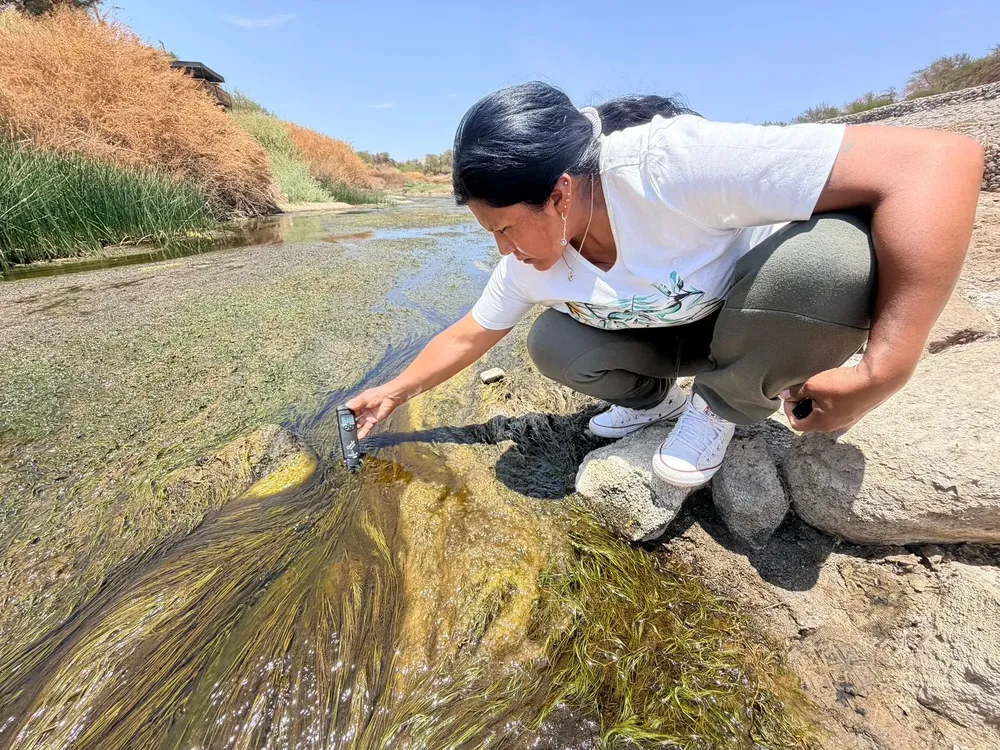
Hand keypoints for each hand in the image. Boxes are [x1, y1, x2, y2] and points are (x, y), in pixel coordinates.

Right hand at [345, 385, 404, 439]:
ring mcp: (367, 416)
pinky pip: (367, 428)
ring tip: (350, 434)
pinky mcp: (373, 420)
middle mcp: (362, 410)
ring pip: (359, 424)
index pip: (350, 410)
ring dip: (355, 429)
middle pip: (353, 417)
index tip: (341, 419)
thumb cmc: (377, 394)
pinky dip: (363, 432)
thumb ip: (355, 403)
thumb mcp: (364, 398)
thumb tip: (346, 406)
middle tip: (345, 428)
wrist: (389, 398)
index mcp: (358, 403)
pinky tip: (359, 436)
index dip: (346, 414)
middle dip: (349, 422)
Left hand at [781, 363, 905, 432]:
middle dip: (803, 405)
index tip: (791, 396)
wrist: (877, 380)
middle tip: (804, 390)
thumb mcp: (813, 385)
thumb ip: (796, 391)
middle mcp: (834, 426)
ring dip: (818, 402)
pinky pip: (839, 409)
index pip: (796, 424)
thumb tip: (785, 394)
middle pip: (811, 420)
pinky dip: (832, 400)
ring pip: (825, 414)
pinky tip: (835, 386)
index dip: (789, 409)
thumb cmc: (843, 385)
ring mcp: (848, 420)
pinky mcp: (858, 411)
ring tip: (820, 387)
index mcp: (821, 424)